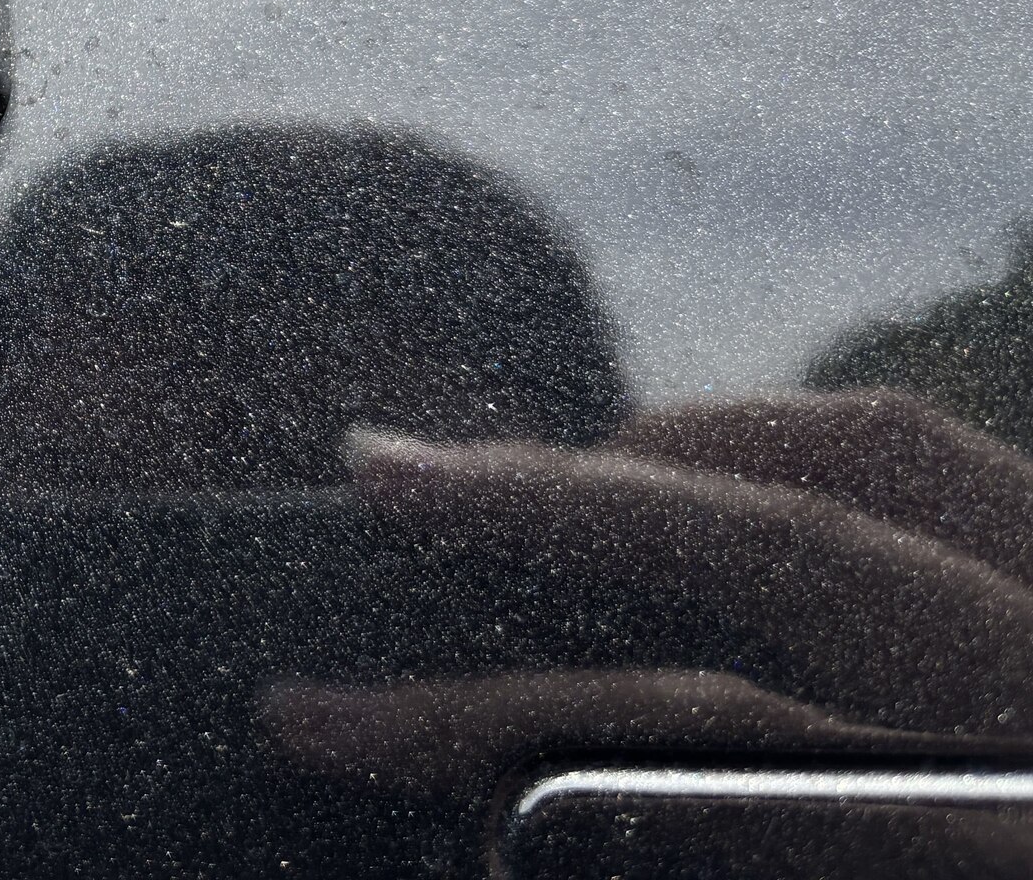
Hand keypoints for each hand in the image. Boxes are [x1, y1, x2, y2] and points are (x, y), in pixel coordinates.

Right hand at [263, 389, 1032, 795]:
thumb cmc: (981, 855)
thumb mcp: (908, 857)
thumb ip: (728, 836)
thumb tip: (522, 834)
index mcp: (991, 818)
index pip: (702, 734)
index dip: (483, 720)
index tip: (323, 719)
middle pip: (784, 548)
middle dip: (551, 507)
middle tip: (376, 481)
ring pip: (893, 466)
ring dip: (691, 450)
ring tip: (534, 469)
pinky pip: (970, 483)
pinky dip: (822, 454)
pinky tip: (714, 477)